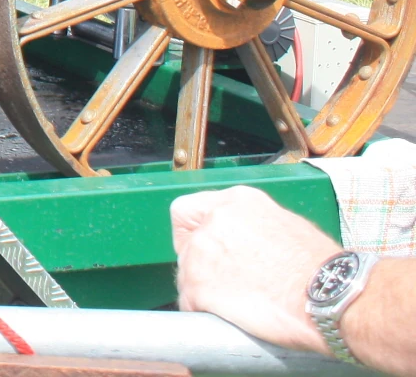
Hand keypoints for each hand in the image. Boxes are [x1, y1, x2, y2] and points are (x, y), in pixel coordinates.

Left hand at [172, 185, 339, 351]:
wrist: (333, 296)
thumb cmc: (323, 269)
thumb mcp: (285, 226)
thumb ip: (252, 228)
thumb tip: (242, 243)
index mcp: (237, 201)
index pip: (188, 210)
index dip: (194, 233)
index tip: (206, 250)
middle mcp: (214, 220)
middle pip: (187, 244)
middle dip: (202, 265)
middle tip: (227, 283)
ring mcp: (203, 252)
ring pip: (187, 275)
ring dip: (205, 292)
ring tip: (238, 305)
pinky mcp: (200, 285)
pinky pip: (191, 303)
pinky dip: (205, 313)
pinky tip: (232, 318)